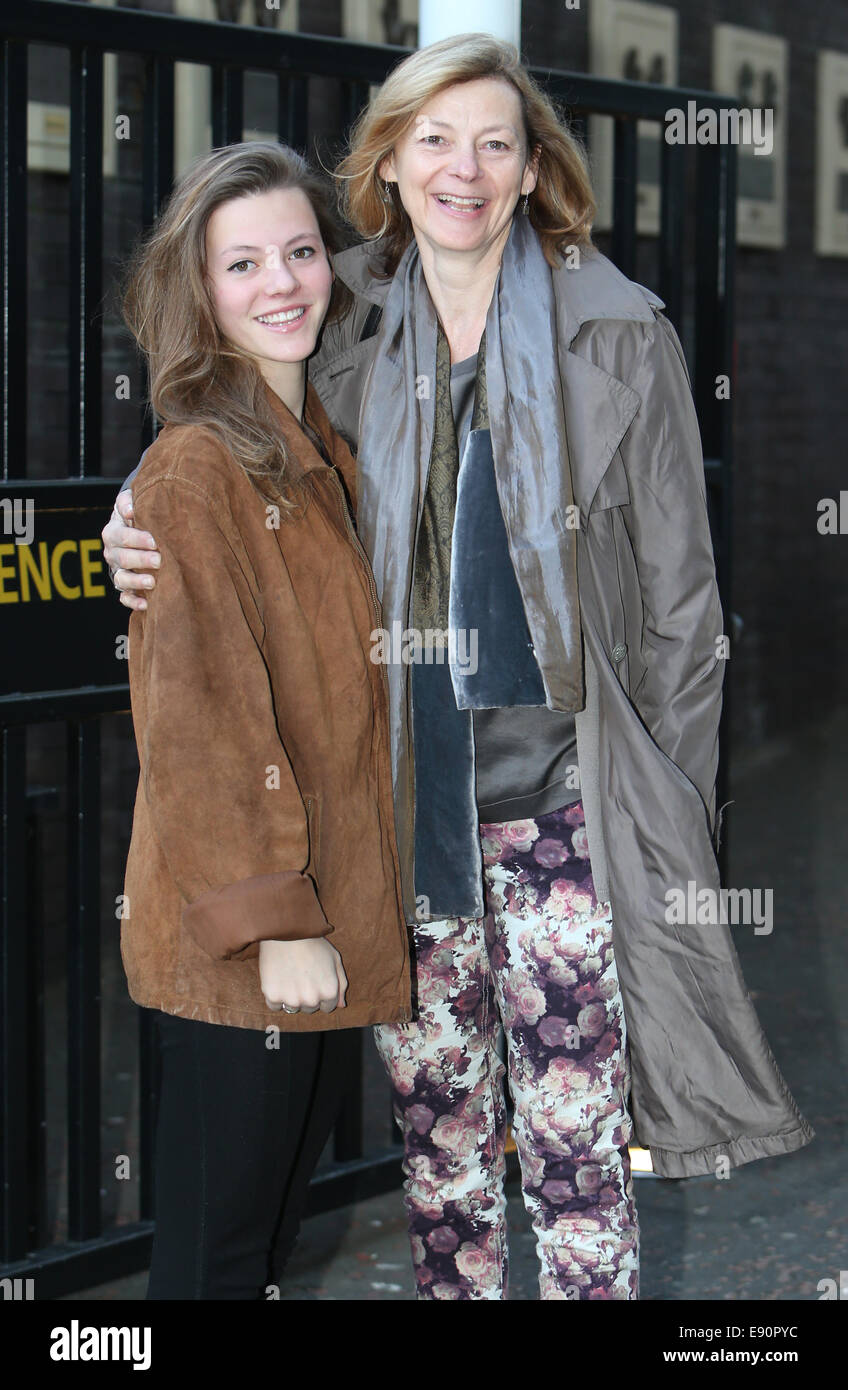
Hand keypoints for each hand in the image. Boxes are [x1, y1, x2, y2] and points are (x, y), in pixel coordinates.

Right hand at [101, 489, 160, 610]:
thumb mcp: (130, 502)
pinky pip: (124, 597)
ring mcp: (118, 571)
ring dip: (136, 582)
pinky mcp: (125, 586)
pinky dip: (132, 602)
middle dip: (141, 559)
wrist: (136, 529)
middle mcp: (112, 553)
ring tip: (153, 582)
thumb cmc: (137, 514)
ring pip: (122, 579)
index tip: (155, 540)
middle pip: (122, 558)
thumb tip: (130, 509)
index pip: (120, 536)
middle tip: (159, 560)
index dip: (136, 539)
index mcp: (112, 532)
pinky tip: (145, 605)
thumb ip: (128, 502)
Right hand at [258, 937, 347, 1014]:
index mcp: (329, 992)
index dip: (321, 993)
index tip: (315, 980)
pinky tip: (278, 979)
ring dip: (291, 997)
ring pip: (293, 1008)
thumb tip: (341, 1005)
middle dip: (307, 996)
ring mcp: (291, 999)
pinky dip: (275, 996)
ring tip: (290, 975)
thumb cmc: (313, 943)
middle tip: (301, 976)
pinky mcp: (273, 996)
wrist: (287, 931)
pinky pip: (275, 1006)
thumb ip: (341, 984)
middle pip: (310, 1008)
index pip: (327, 1007)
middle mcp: (311, 1000)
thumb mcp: (335, 959)